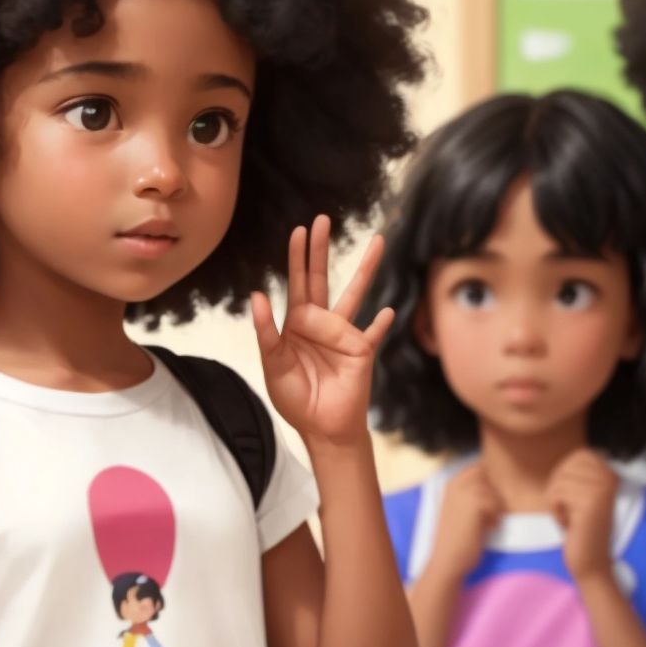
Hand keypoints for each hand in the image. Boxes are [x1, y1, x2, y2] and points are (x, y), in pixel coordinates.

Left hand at [251, 215, 393, 447]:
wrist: (320, 427)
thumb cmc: (295, 397)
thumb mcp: (272, 364)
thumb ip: (265, 331)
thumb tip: (256, 294)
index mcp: (297, 323)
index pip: (296, 282)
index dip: (297, 257)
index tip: (299, 230)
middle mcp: (321, 322)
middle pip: (321, 278)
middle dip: (321, 250)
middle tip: (323, 219)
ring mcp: (344, 334)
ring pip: (356, 294)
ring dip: (365, 269)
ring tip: (378, 241)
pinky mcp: (362, 350)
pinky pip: (373, 333)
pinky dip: (381, 323)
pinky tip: (389, 311)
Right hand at [426, 463, 503, 583]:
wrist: (448, 558)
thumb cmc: (457, 537)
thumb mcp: (460, 510)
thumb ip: (473, 495)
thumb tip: (497, 488)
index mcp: (451, 483)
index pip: (478, 468)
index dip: (488, 483)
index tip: (487, 504)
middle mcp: (455, 483)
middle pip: (488, 476)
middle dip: (493, 494)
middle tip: (489, 514)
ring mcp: (464, 492)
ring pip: (494, 491)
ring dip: (496, 507)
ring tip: (487, 523)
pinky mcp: (475, 503)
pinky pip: (496, 504)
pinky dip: (496, 517)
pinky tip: (488, 528)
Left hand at [546, 448, 616, 582]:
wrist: (591, 561)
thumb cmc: (580, 525)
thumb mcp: (581, 492)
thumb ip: (578, 470)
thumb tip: (567, 445)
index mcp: (610, 470)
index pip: (575, 455)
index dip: (565, 477)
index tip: (578, 499)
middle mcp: (610, 476)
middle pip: (564, 468)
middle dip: (560, 491)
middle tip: (575, 511)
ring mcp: (601, 488)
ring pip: (558, 482)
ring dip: (558, 503)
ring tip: (574, 518)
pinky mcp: (590, 502)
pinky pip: (555, 495)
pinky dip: (557, 512)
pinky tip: (571, 524)